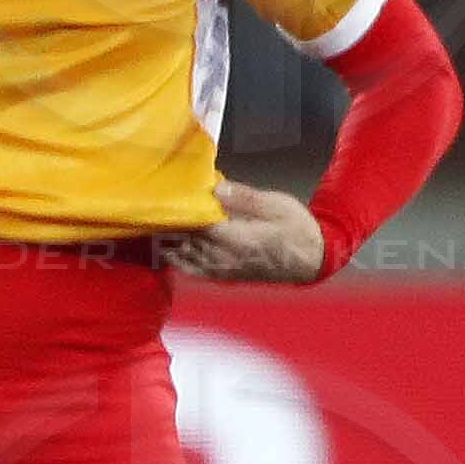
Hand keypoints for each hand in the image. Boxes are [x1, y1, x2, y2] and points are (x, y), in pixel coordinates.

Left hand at [163, 181, 330, 284]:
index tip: (161, 195)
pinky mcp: (227, 276)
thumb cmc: (298, 229)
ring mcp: (224, 270)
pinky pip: (195, 270)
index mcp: (236, 238)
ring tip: (155, 224)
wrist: (313, 260)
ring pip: (186, 257)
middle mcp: (225, 258)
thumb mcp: (276, 204)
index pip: (195, 224)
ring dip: (170, 242)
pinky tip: (172, 249)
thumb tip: (216, 188)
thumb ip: (244, 197)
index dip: (177, 210)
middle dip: (170, 224)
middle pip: (185, 241)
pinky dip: (180, 260)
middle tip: (151, 206)